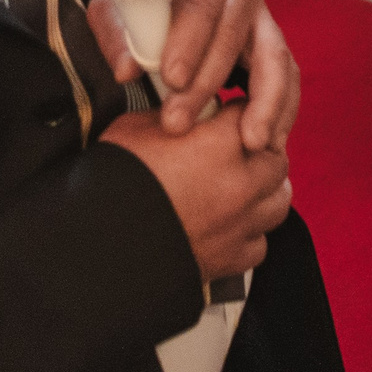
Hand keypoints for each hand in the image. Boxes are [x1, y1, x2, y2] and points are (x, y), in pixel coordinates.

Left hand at [87, 0, 300, 152]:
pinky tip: (268, 141)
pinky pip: (287, 76)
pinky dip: (281, 109)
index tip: (171, 78)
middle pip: (235, 34)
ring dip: (264, 103)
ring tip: (251, 142)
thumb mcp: (118, 3)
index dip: (189, 39)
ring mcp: (262, 15)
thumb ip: (118, 33)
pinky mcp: (271, 44)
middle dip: (207, 83)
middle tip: (178, 123)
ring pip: (275, 57)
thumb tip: (127, 71)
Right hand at [102, 103, 291, 281]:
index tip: (226, 116)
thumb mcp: (134, 131)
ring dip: (264, 191)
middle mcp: (239, 184)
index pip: (249, 112)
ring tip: (243, 186)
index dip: (236, 112)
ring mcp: (238, 224)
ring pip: (278, 200)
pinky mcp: (229, 260)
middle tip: (237, 151)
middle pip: (275, 156)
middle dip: (259, 150)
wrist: (94, 248)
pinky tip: (229, 226)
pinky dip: (248, 233)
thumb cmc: (108, 184)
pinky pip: (258, 243)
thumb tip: (186, 114)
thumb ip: (172, 117)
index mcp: (218, 145)